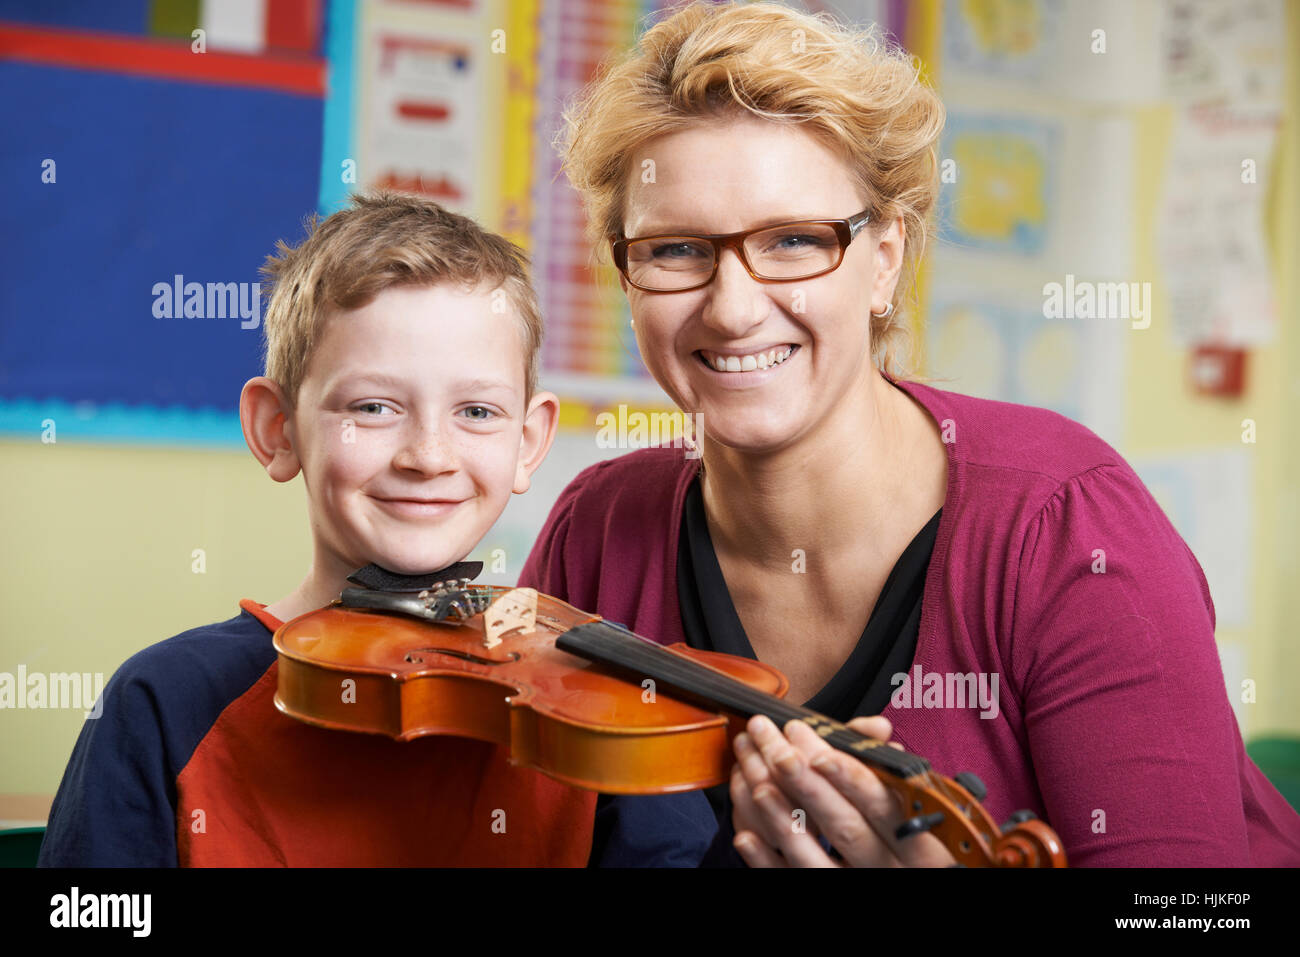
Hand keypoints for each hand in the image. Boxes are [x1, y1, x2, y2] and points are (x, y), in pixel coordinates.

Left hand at [729, 713, 955, 867]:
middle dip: (806, 783)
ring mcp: (850, 883)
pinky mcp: (820, 894)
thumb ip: (878, 760)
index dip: (850, 776)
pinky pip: (787, 881)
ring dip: (779, 817)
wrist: (884, 875)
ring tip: (756, 782)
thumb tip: (877, 727)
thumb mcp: (896, 798)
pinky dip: (764, 861)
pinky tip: (743, 837)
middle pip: (843, 826)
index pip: (882, 805)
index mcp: (911, 838)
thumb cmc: (889, 831)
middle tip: (777, 749)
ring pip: (810, 856)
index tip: (818, 750)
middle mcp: (883, 864)